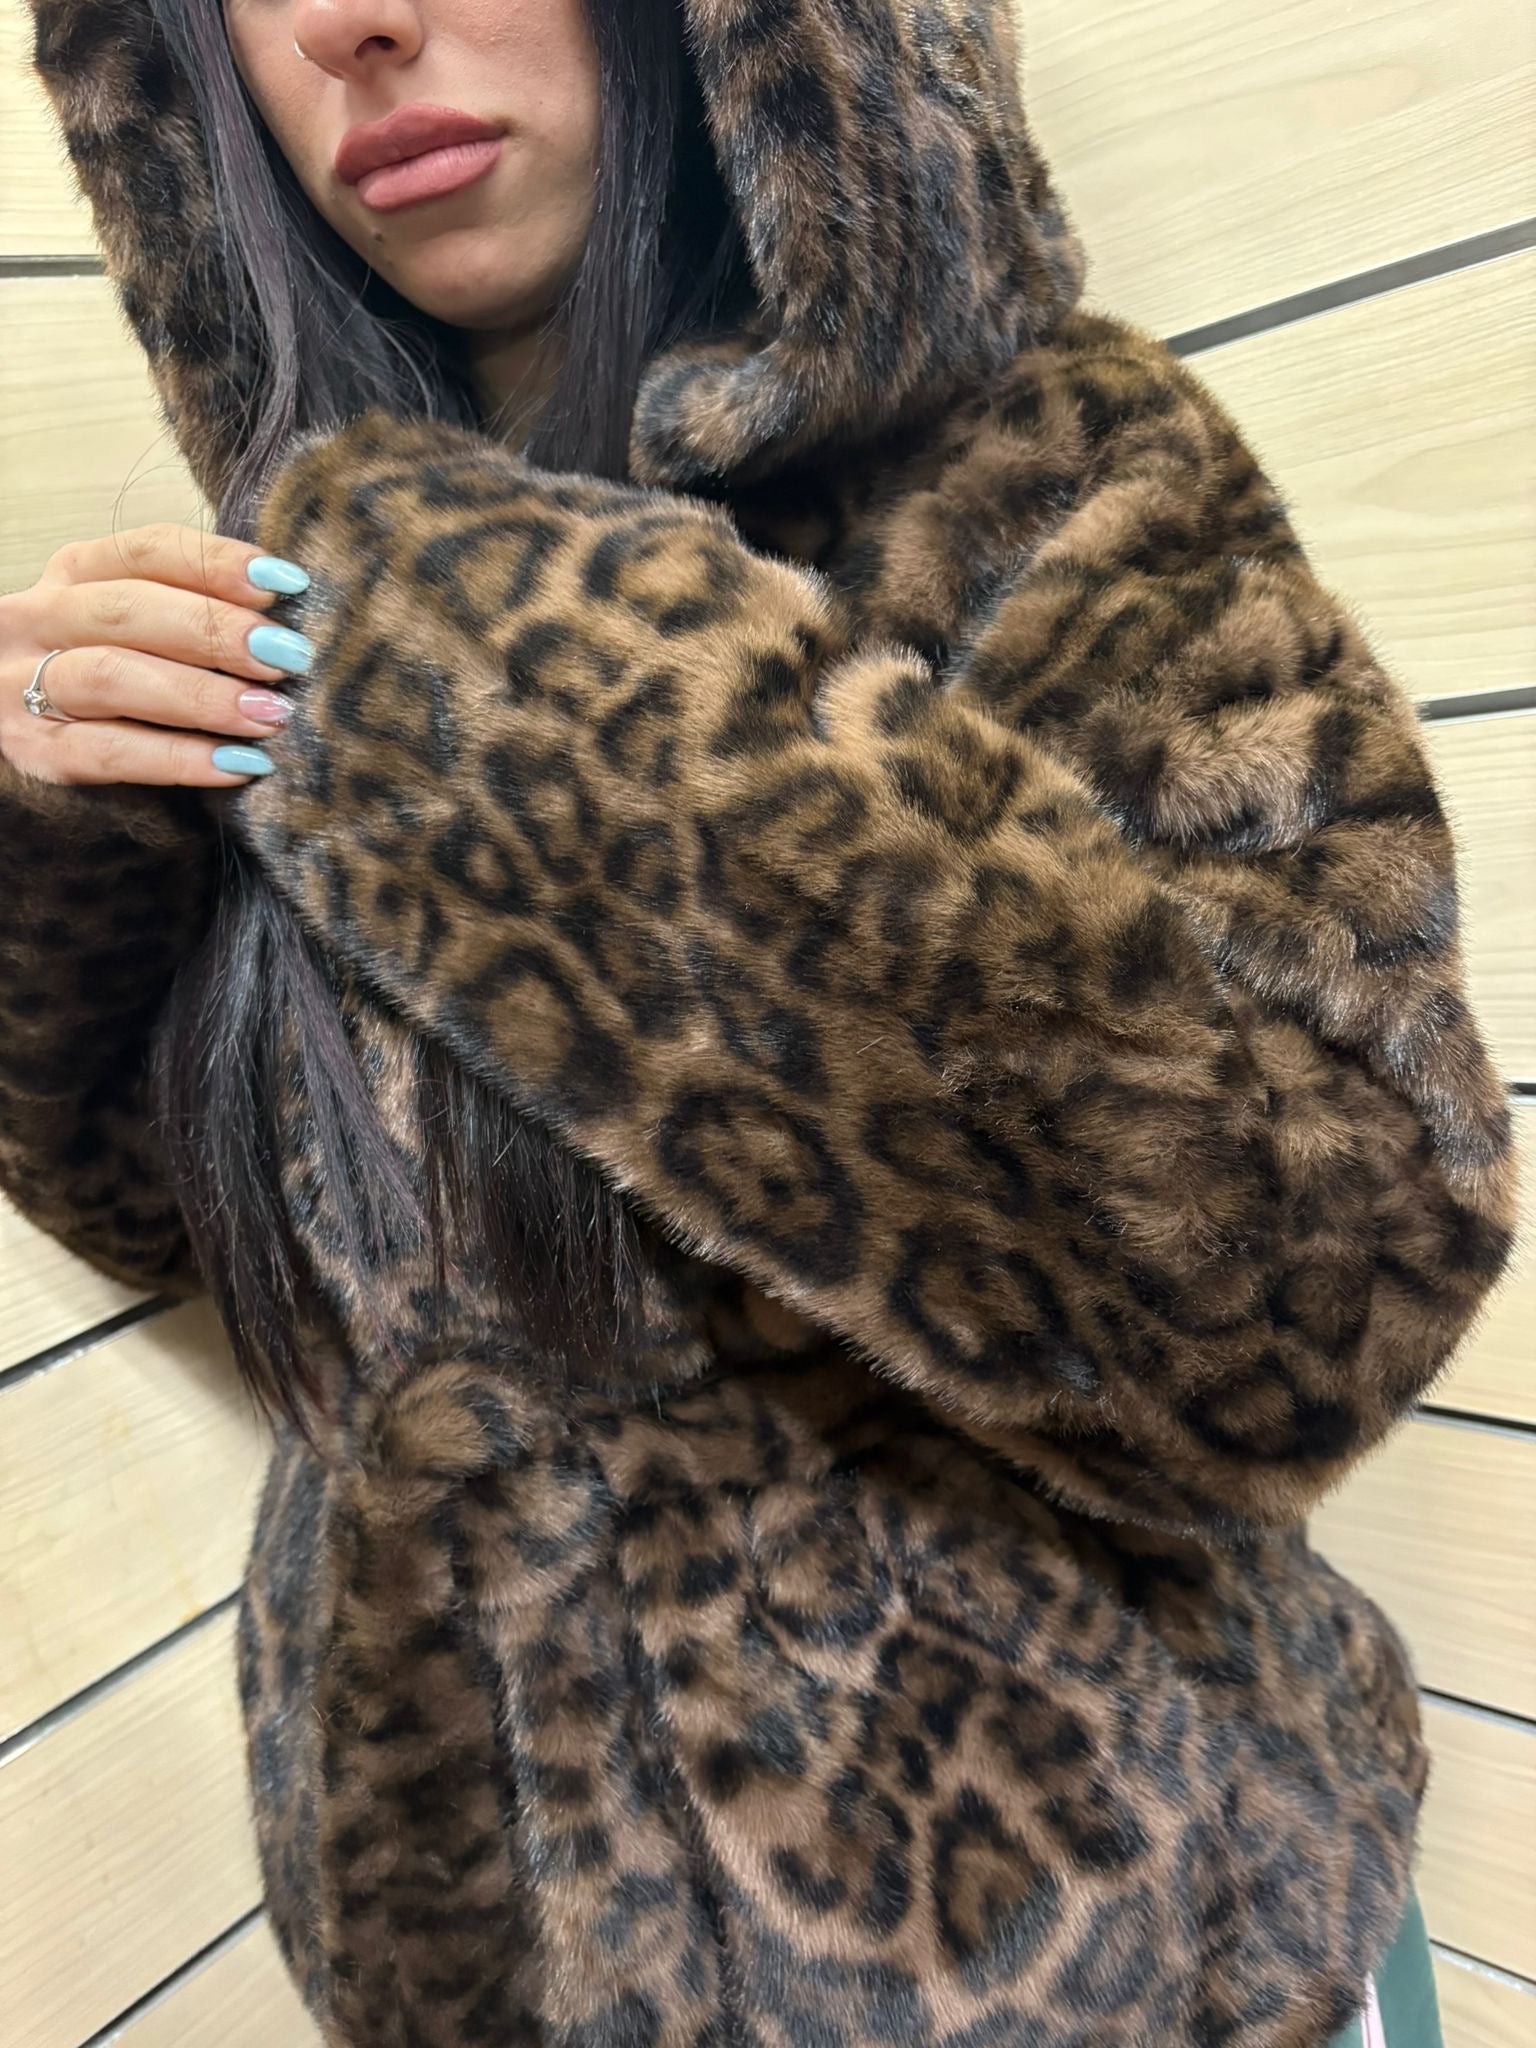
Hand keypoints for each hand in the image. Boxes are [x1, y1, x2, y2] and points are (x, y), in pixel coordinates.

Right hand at [0, 523, 313, 786]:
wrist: (26, 738)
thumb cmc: (109, 674)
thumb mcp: (132, 625)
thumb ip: (184, 608)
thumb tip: (283, 614)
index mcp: (74, 574)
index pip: (147, 550)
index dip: (217, 563)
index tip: (285, 584)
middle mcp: (39, 619)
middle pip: (128, 610)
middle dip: (215, 631)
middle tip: (288, 656)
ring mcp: (23, 686)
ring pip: (111, 677)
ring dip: (202, 696)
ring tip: (269, 714)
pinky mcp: (35, 753)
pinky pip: (110, 753)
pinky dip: (178, 758)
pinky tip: (236, 766)